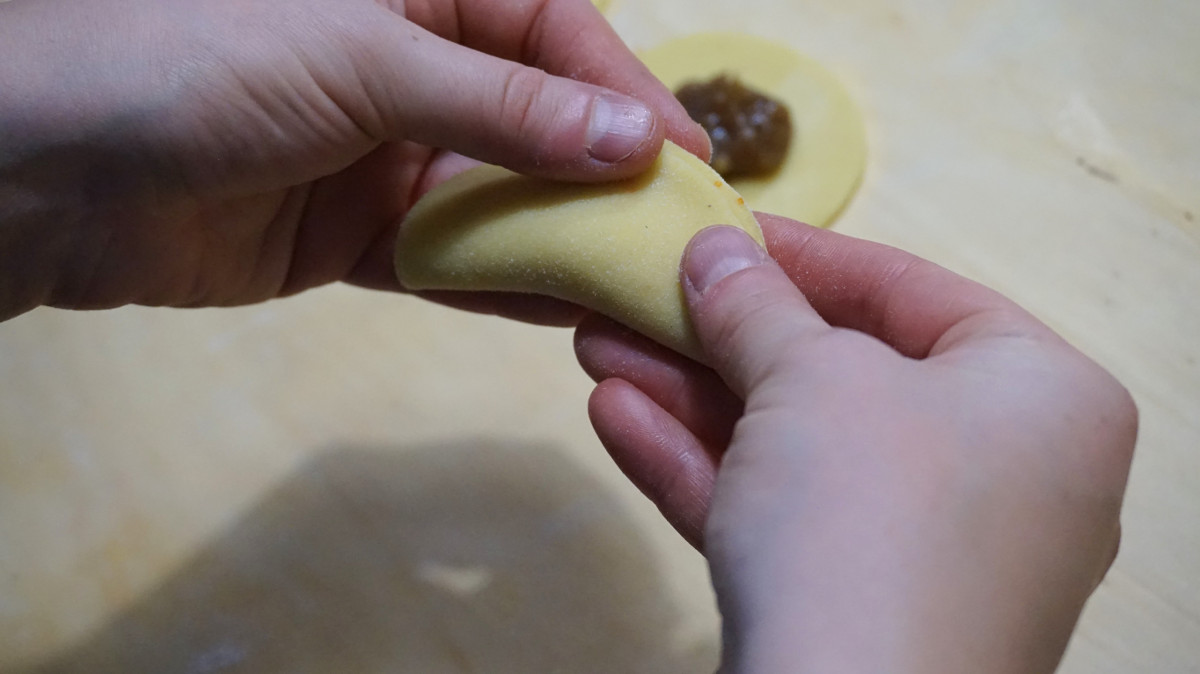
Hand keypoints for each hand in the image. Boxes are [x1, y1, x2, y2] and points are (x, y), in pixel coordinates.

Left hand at [0, 0, 706, 320]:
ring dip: (566, 240)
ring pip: (503, 198)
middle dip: (608, 177)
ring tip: (644, 284)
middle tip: (684, 234)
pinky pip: (452, 261)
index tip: (686, 155)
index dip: (622, 91)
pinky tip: (568, 310)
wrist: (51, 174)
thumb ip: (500, 107)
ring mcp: (388, 156)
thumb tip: (631, 141)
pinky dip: (504, 284)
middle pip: (538, 123)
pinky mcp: (360, 237)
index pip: (551, 33)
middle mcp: (413, 69)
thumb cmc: (199, 62)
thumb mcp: (363, 60)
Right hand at [576, 214, 1136, 672]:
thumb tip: (716, 247)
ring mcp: (930, 552)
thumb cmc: (868, 512)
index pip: (912, 293)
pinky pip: (781, 517)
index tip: (718, 232)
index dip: (802, 256)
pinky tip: (613, 417)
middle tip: (637, 295)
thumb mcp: (810, 379)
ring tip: (596, 346)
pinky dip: (702, 469)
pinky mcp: (861, 608)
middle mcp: (1004, 473)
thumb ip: (758, 304)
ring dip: (691, 398)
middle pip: (838, 376)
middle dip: (719, 338)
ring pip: (794, 451)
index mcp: (1040, 397)